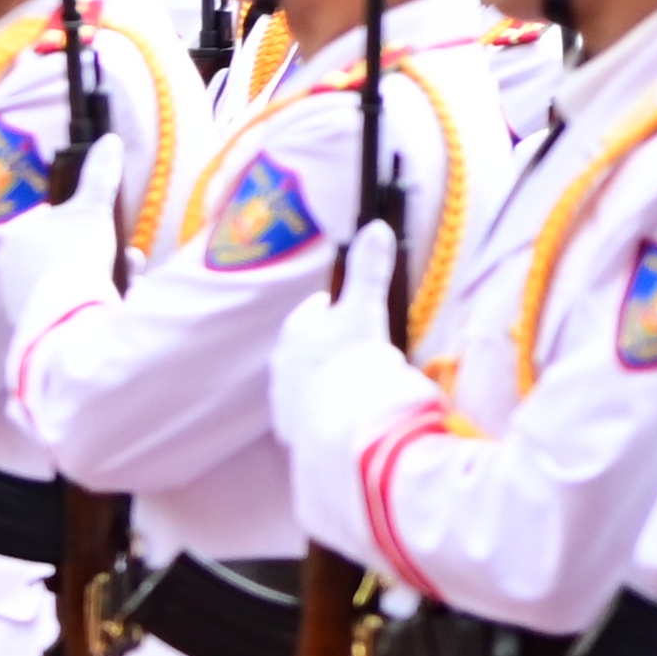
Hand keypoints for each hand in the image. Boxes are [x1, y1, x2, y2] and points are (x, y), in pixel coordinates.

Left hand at [0, 180, 122, 330]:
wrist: (70, 315)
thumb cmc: (79, 255)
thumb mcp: (93, 210)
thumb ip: (100, 177)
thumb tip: (109, 140)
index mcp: (16, 234)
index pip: (53, 221)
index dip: (85, 226)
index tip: (106, 233)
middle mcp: (8, 265)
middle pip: (61, 252)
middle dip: (95, 254)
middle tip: (125, 260)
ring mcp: (17, 297)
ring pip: (64, 280)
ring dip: (95, 279)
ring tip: (121, 283)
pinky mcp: (30, 324)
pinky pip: (62, 307)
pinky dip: (84, 304)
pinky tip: (106, 306)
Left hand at [268, 230, 433, 468]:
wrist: (342, 419)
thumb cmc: (353, 358)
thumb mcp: (365, 309)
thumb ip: (368, 270)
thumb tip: (375, 226)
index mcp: (296, 332)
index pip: (310, 314)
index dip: (327, 310)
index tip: (338, 309)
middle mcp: (281, 364)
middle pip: (303, 349)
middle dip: (323, 346)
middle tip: (348, 349)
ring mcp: (284, 398)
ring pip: (302, 382)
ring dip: (319, 380)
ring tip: (345, 384)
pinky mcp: (292, 429)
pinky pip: (304, 415)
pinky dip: (319, 411)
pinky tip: (337, 414)